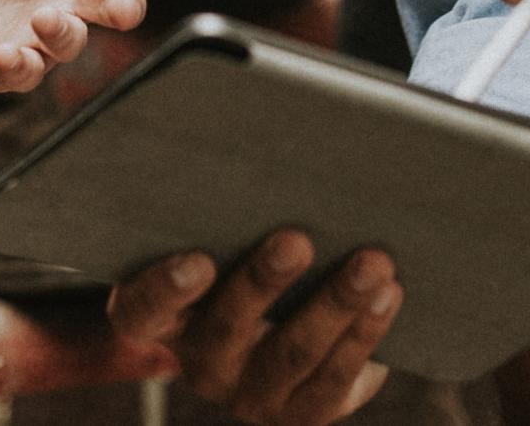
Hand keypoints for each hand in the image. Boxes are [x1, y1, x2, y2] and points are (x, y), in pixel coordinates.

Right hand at [108, 232, 401, 424]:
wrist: (277, 333)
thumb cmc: (240, 258)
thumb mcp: (219, 241)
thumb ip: (225, 212)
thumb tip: (258, 131)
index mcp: (162, 319)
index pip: (141, 311)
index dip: (164, 290)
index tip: (200, 260)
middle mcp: (201, 363)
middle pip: (226, 328)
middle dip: (264, 283)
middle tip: (297, 240)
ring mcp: (251, 395)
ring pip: (291, 354)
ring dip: (334, 304)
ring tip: (371, 263)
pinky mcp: (300, 412)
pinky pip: (333, 380)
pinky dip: (364, 334)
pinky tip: (388, 295)